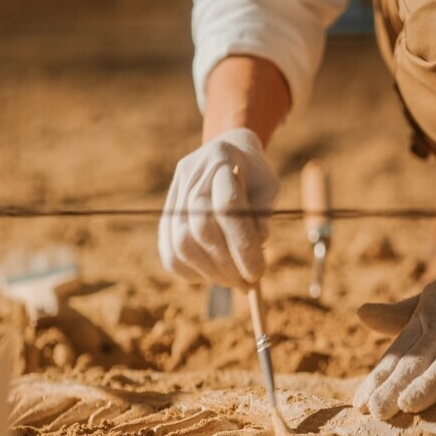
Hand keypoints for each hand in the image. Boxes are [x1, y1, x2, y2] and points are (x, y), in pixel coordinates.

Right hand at [158, 128, 279, 288]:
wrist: (228, 152)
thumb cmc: (254, 174)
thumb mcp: (270, 186)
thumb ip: (263, 215)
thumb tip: (257, 247)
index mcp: (221, 160)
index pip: (227, 208)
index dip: (242, 245)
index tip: (258, 272)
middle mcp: (191, 175)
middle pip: (201, 229)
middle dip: (226, 264)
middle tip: (247, 283)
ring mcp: (174, 194)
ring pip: (181, 244)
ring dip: (209, 272)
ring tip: (232, 281)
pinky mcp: (165, 213)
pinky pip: (169, 252)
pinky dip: (191, 272)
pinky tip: (211, 275)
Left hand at [353, 218, 435, 418]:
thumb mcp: (432, 303)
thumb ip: (399, 316)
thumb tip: (359, 313)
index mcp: (426, 317)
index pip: (400, 353)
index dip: (381, 378)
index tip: (362, 406)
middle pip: (419, 358)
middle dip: (397, 386)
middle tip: (377, 412)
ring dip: (429, 379)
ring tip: (407, 403)